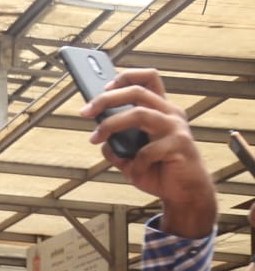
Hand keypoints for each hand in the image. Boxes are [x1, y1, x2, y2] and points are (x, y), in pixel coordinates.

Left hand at [83, 68, 216, 237]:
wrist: (185, 193)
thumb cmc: (159, 171)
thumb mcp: (130, 158)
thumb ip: (116, 146)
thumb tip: (98, 138)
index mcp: (160, 110)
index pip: (148, 79)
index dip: (125, 77)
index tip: (103, 87)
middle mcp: (170, 114)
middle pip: (137, 91)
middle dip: (106, 98)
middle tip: (85, 112)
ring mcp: (176, 128)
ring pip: (139, 113)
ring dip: (111, 125)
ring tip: (95, 139)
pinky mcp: (180, 145)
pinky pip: (147, 150)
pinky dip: (136, 164)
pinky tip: (137, 173)